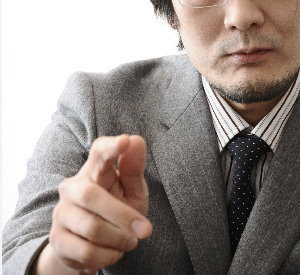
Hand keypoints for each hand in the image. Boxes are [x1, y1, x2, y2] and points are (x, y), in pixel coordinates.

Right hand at [33, 135, 152, 274]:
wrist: (91, 247)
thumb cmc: (117, 210)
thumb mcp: (132, 191)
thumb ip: (134, 170)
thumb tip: (137, 141)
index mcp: (95, 170)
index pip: (99, 152)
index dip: (110, 147)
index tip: (125, 141)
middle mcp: (73, 187)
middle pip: (91, 196)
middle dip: (122, 216)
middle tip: (146, 230)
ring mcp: (62, 213)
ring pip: (91, 227)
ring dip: (119, 239)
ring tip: (131, 241)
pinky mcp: (57, 239)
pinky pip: (85, 251)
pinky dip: (108, 255)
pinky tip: (115, 251)